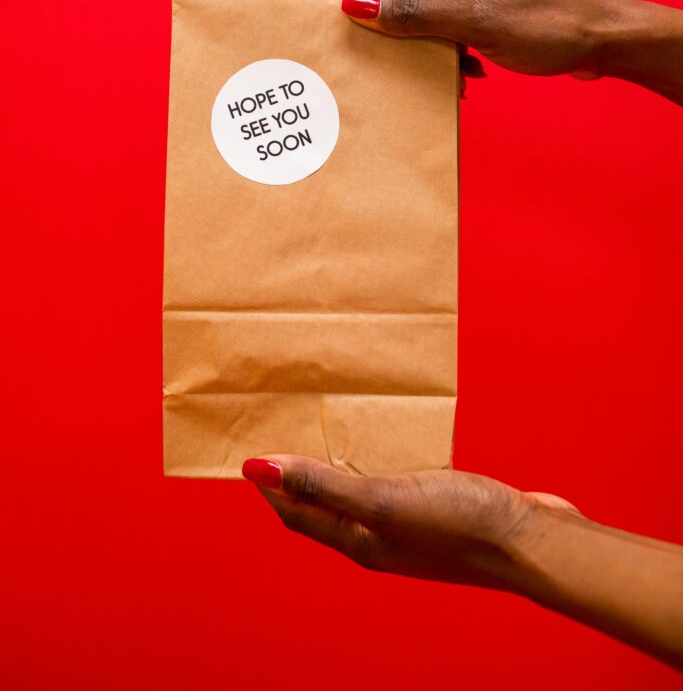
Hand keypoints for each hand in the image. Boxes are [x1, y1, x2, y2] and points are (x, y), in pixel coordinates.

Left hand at [243, 455, 682, 667]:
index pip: (299, 515)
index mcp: (360, 541)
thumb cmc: (459, 524)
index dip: (271, 489)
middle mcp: (379, 537)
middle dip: (299, 479)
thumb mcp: (383, 500)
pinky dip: (378, 466)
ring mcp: (411, 526)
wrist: (530, 541)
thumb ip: (323, 484)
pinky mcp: (439, 509)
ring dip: (338, 472)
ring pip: (360, 497)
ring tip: (327, 436)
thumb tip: (258, 469)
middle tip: (284, 437)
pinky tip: (389, 447)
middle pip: (325, 509)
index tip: (251, 454)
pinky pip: (394, 485)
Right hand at [341, 0, 682, 104]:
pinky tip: (472, 69)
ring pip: (422, 18)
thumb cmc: (550, 27)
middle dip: (405, 42)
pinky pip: (446, 25)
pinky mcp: (483, 0)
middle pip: (398, 2)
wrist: (606, 34)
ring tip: (459, 73)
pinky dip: (451, 50)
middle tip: (429, 71)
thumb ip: (413, 16)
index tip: (382, 60)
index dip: (372, 23)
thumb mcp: (476, 25)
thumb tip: (356, 7)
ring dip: (430, 51)